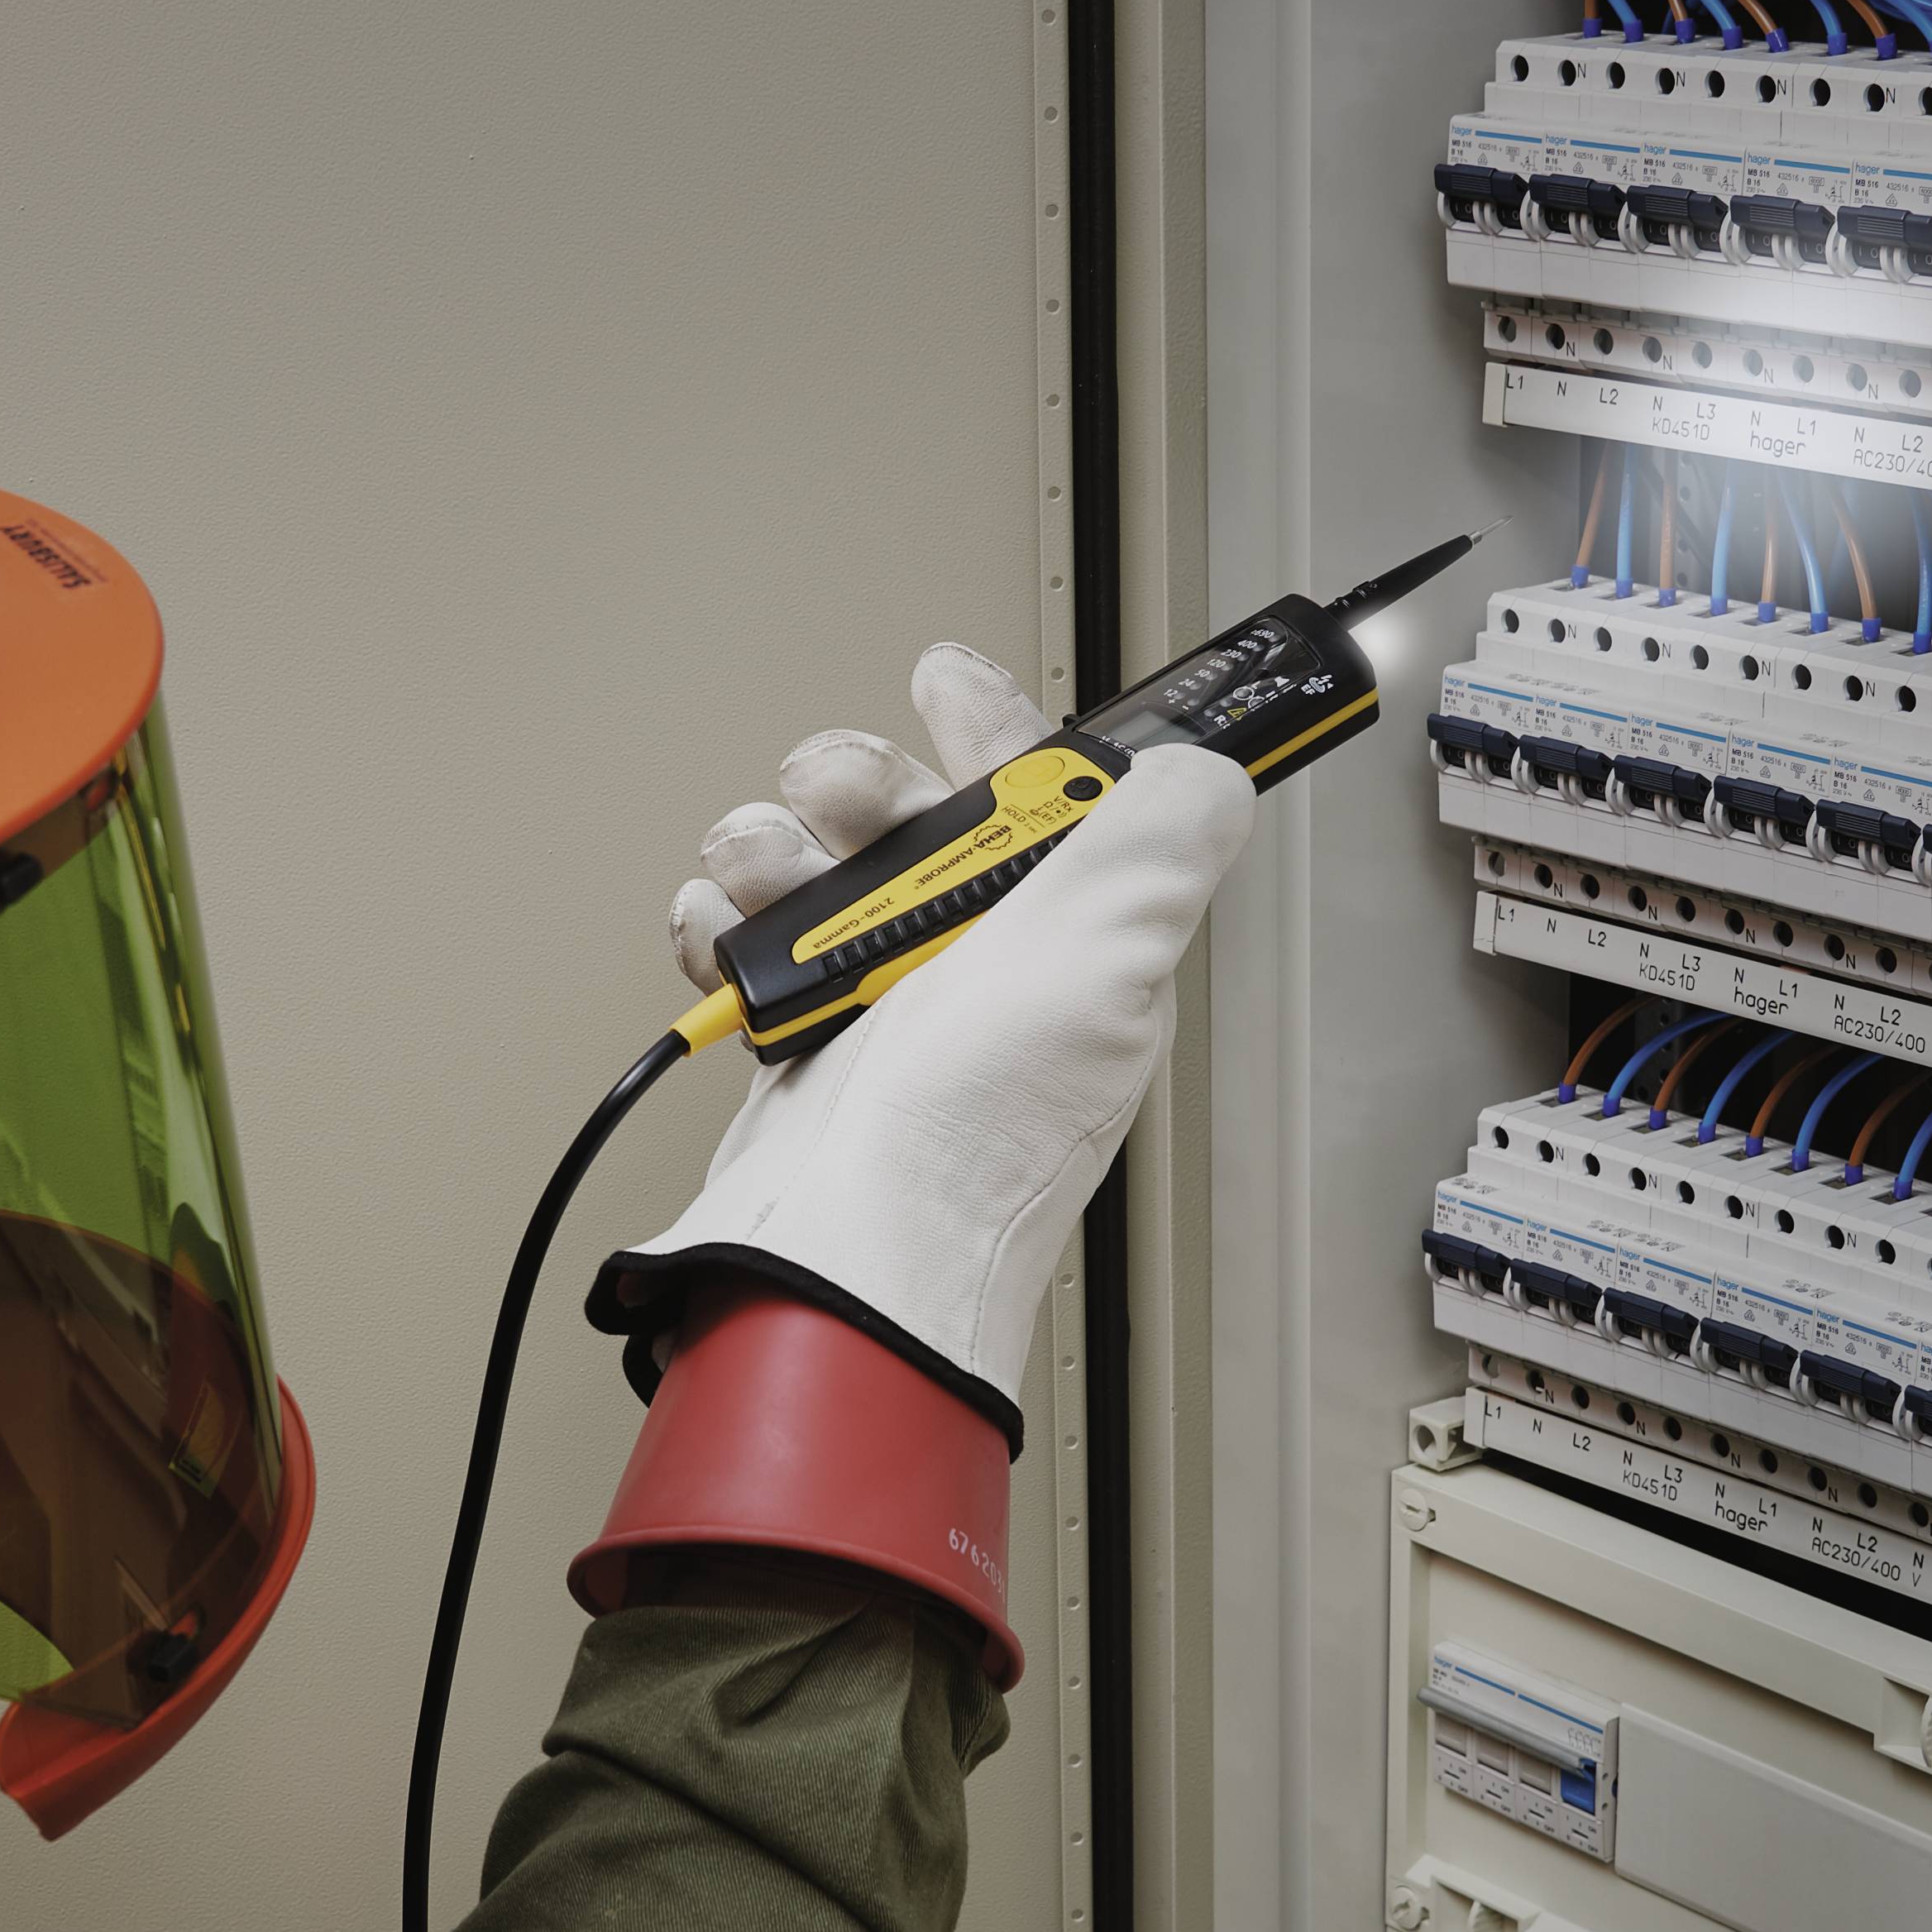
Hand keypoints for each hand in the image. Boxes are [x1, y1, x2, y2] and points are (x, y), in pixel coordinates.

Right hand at [599, 643, 1255, 1436]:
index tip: (946, 681)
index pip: (1049, 801)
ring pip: (818, 865)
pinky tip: (724, 937)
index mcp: (1072, 940)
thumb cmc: (971, 1138)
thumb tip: (1210, 776)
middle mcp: (988, 967)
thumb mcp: (1103, 961)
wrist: (838, 1251)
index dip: (999, 730)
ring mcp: (891, 1002)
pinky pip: (750, 940)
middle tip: (837, 796)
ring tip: (762, 877)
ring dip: (772, 848)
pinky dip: (721, 925)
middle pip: (915, 816)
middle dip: (861, 782)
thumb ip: (1161, 846)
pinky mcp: (805, 1038)